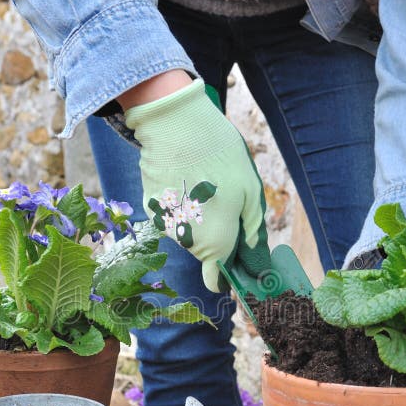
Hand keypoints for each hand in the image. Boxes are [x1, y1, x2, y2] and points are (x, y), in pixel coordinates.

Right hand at [124, 78, 270, 291]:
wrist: (175, 125)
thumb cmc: (222, 159)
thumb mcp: (250, 194)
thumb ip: (253, 233)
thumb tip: (256, 263)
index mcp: (215, 244)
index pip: (216, 281)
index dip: (228, 278)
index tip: (237, 264)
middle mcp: (186, 241)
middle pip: (206, 250)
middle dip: (219, 234)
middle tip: (229, 199)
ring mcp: (164, 223)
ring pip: (189, 230)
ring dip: (200, 216)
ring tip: (207, 180)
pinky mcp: (150, 204)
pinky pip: (172, 211)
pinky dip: (181, 201)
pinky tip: (188, 174)